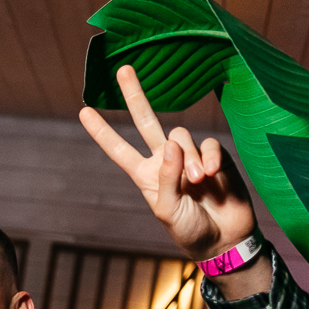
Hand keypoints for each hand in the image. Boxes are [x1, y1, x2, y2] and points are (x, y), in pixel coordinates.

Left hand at [78, 65, 256, 261]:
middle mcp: (165, 161)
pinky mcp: (216, 156)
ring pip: (182, 136)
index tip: (84, 110)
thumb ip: (166, 178)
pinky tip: (213, 175)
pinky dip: (211, 157)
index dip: (102, 132)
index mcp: (145, 176)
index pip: (119, 150)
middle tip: (123, 69)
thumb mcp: (167, 210)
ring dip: (190, 158)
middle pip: (147, 122)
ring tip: (198, 182)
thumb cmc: (190, 230)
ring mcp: (190, 156)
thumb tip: (172, 144)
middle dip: (135, 96)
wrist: (225, 239)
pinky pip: (210, 144)